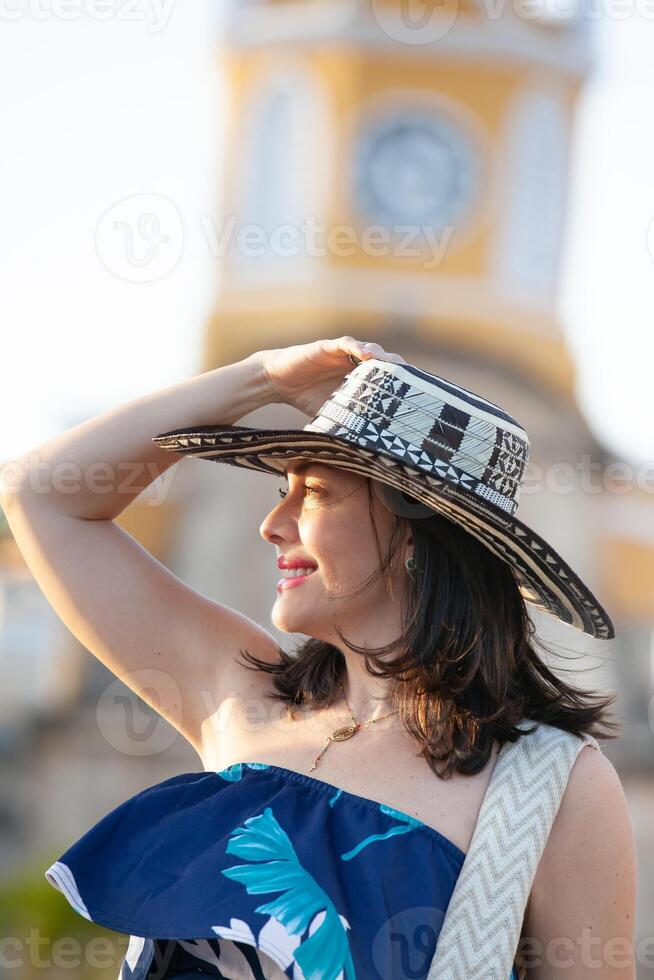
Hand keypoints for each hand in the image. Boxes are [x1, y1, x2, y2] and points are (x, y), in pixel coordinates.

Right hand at [254, 337, 407, 416]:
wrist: (278, 382)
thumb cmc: (307, 398)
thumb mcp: (334, 414)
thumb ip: (351, 424)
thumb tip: (368, 455)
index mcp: (361, 378)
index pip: (388, 378)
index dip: (403, 383)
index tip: (419, 395)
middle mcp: (355, 363)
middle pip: (386, 362)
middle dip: (400, 370)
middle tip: (414, 382)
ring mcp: (343, 353)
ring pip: (370, 350)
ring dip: (383, 357)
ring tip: (395, 367)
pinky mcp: (327, 347)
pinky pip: (346, 344)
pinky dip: (357, 347)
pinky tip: (366, 355)